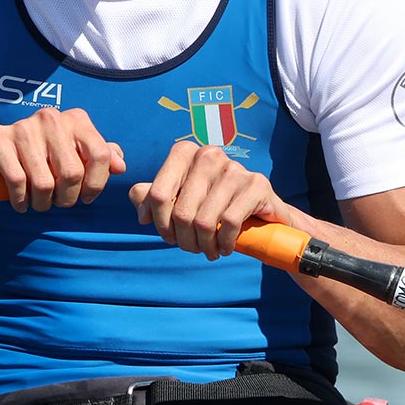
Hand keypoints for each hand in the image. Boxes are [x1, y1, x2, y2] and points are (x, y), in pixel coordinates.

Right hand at [0, 108, 125, 211]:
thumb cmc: (42, 157)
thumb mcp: (74, 155)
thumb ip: (101, 157)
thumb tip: (120, 166)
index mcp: (75, 119)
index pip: (100, 155)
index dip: (96, 185)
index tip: (86, 197)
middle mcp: (50, 117)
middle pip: (72, 174)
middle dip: (66, 199)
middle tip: (58, 203)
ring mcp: (22, 127)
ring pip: (44, 183)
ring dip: (42, 203)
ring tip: (38, 203)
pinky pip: (17, 182)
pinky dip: (20, 201)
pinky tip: (20, 203)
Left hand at [129, 143, 299, 259]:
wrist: (262, 210)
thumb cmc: (214, 205)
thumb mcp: (181, 200)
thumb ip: (155, 198)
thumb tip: (142, 213)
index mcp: (185, 153)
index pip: (157, 194)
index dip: (160, 223)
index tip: (169, 237)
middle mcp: (208, 154)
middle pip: (181, 212)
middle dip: (184, 240)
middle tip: (192, 249)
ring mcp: (234, 168)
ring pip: (204, 221)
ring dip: (204, 245)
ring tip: (209, 251)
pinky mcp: (256, 184)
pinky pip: (229, 223)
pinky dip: (225, 243)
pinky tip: (225, 247)